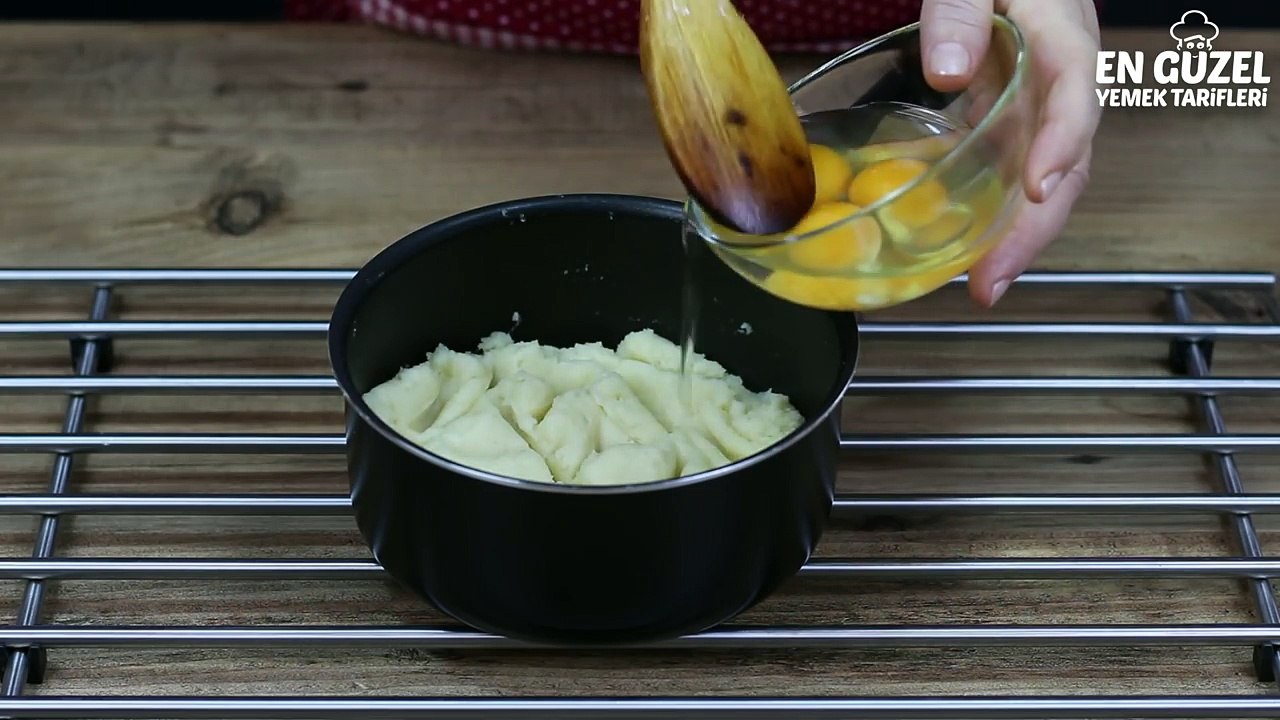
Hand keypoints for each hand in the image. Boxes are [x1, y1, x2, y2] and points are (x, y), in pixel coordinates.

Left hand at [919, 0, 1101, 306]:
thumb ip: (960, 8)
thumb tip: (948, 74)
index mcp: (1062, 34)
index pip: (1075, 92)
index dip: (1061, 143)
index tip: (1036, 188)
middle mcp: (1060, 80)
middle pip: (1068, 159)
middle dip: (1036, 226)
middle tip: (993, 278)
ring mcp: (1038, 105)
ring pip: (1042, 178)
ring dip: (1015, 237)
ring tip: (981, 284)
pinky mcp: (1012, 119)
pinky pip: (1010, 172)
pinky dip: (991, 215)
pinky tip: (961, 252)